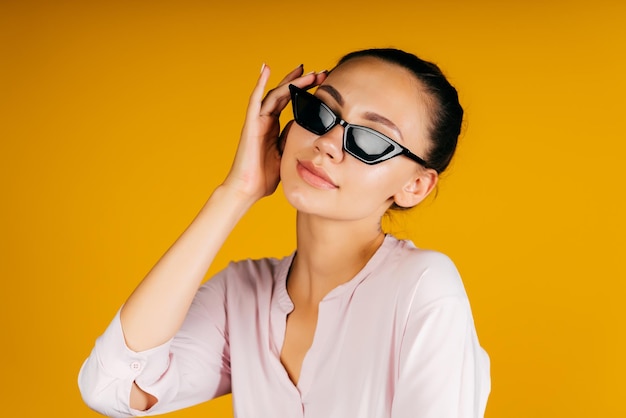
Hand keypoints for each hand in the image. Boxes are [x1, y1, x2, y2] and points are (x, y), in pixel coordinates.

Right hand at [222, 63, 326, 201]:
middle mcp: (265, 119)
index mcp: (273, 126)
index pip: (290, 101)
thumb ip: (294, 139)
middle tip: (321, 72)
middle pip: (284, 93)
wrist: (248, 189)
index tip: (322, 81)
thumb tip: (310, 130)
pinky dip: (260, 84)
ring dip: (291, 81)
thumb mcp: (287, 154)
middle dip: (302, 81)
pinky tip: (266, 69)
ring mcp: (257, 120)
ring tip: (306, 70)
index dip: (304, 90)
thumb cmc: (265, 176)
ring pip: (275, 94)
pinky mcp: (250, 124)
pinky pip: (255, 100)